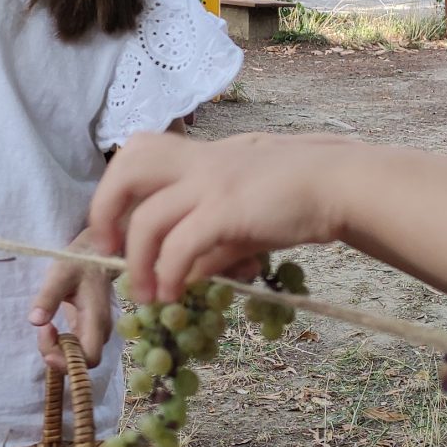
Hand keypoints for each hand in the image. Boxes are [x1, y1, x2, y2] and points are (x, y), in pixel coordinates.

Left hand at [29, 231, 116, 372]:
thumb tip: (34, 321)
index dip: (67, 360)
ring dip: (56, 350)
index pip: (89, 357)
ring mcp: (96, 333)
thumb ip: (48, 297)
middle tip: (42, 331)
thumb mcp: (60, 274)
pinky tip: (49, 329)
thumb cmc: (79, 263)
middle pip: (81, 362)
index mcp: (96, 319)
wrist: (96, 255)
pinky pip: (75, 349)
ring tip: (45, 327)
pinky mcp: (88, 331)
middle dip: (57, 355)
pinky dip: (59, 345)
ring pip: (77, 357)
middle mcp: (100, 331)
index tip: (46, 340)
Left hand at [87, 130, 349, 301]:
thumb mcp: (246, 218)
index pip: (141, 152)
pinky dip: (167, 273)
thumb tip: (182, 279)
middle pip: (128, 165)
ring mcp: (213, 183)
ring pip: (147, 218)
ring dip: (136, 261)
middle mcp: (201, 162)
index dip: (116, 189)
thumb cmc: (301, 198)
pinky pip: (180, 244)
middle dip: (104, 208)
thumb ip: (211, 245)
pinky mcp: (227, 208)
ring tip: (144, 294)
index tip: (117, 231)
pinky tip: (172, 294)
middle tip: (109, 248)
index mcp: (204, 157)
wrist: (342, 184)